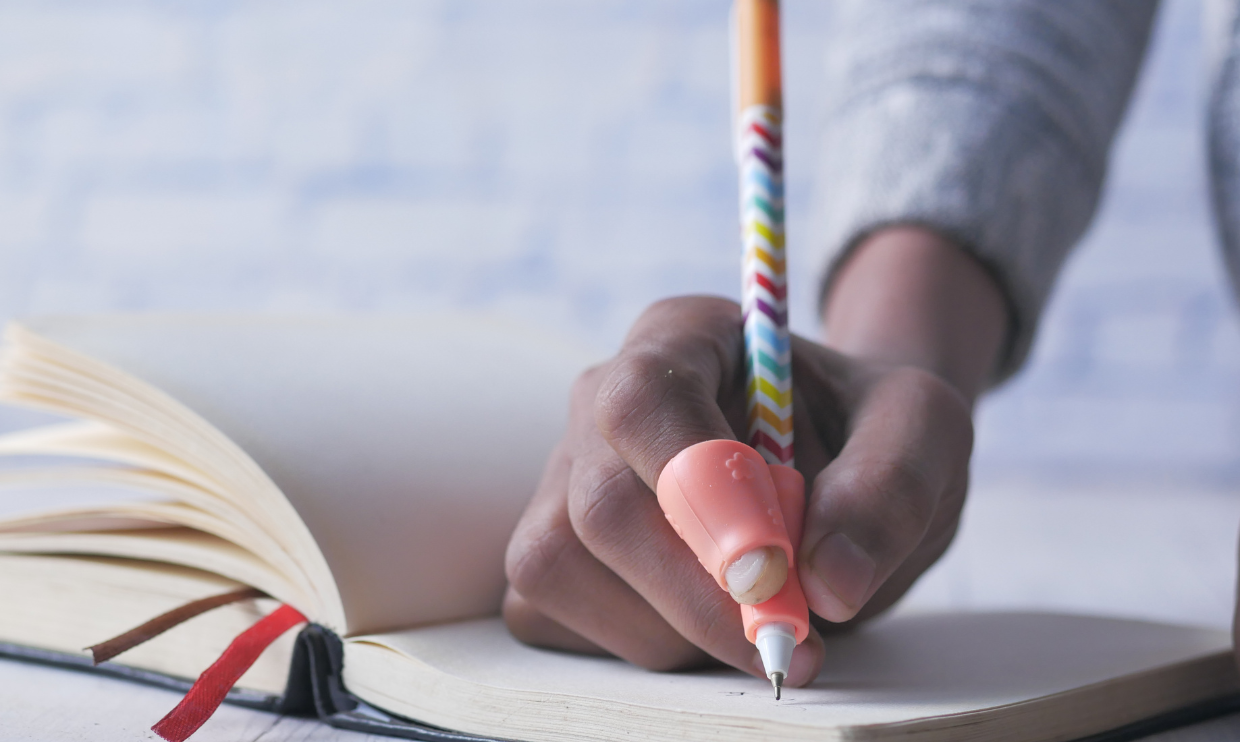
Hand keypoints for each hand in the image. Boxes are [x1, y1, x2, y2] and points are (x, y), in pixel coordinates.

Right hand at [502, 295, 975, 685]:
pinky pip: (549, 610)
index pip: (645, 399)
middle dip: (695, 593)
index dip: (697, 490)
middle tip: (789, 636)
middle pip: (601, 503)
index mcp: (682, 338)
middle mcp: (602, 399)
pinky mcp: (552, 547)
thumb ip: (891, 486)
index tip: (771, 572)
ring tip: (758, 620)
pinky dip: (633, 643)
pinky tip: (705, 626)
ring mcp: (563, 474)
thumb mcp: (921, 429)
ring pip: (560, 563)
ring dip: (669, 627)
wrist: (837, 461)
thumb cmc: (866, 431)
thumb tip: (827, 582)